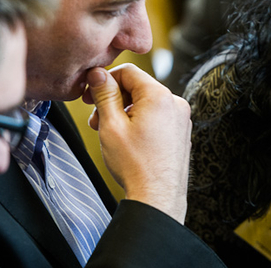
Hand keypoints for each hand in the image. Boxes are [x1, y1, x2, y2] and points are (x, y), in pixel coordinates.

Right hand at [82, 64, 191, 222]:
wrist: (157, 198)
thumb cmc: (135, 165)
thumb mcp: (111, 125)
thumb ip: (104, 94)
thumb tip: (98, 74)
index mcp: (159, 96)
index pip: (128, 71)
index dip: (105, 80)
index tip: (90, 93)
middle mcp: (175, 104)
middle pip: (138, 88)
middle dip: (114, 100)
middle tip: (96, 119)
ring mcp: (181, 120)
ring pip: (146, 104)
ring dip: (124, 113)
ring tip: (109, 133)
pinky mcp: (181, 134)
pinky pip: (157, 118)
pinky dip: (139, 123)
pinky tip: (127, 141)